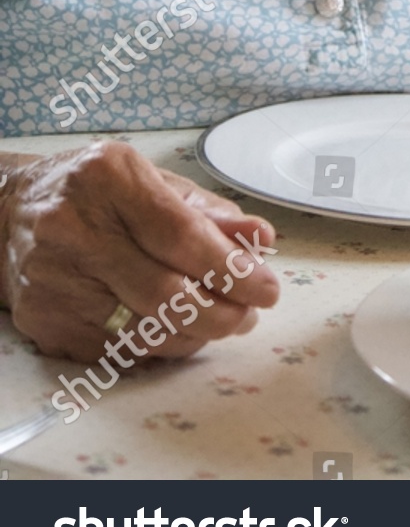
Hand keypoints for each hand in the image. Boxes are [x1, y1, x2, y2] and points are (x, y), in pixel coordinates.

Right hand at [0, 141, 280, 359]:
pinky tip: (181, 331)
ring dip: (198, 333)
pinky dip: (162, 345)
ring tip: (226, 321)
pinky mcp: (45, 320)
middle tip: (250, 313)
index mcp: (108, 178)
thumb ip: (209, 211)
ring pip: (144, 329)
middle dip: (222, 312)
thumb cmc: (93, 192)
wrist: (9, 214)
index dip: (231, 269)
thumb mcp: (151, 179)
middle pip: (164, 293)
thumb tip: (260, 238)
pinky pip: (119, 348)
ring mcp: (54, 279)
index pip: (181, 236)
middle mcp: (74, 228)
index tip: (266, 287)